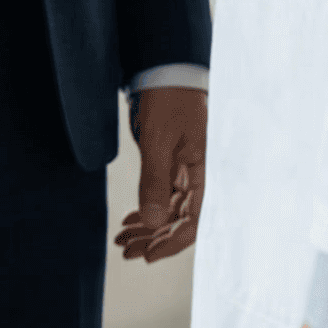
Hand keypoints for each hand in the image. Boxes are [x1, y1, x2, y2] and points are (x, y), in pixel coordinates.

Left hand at [112, 87, 205, 261]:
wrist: (165, 71)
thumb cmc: (168, 100)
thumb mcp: (157, 141)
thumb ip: (155, 181)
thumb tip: (155, 223)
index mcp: (204, 174)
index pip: (192, 222)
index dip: (171, 243)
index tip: (146, 256)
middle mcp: (199, 177)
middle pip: (179, 220)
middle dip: (153, 239)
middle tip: (125, 250)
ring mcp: (186, 171)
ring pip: (169, 210)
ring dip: (147, 227)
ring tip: (122, 239)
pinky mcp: (173, 163)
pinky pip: (163, 195)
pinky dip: (147, 209)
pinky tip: (131, 221)